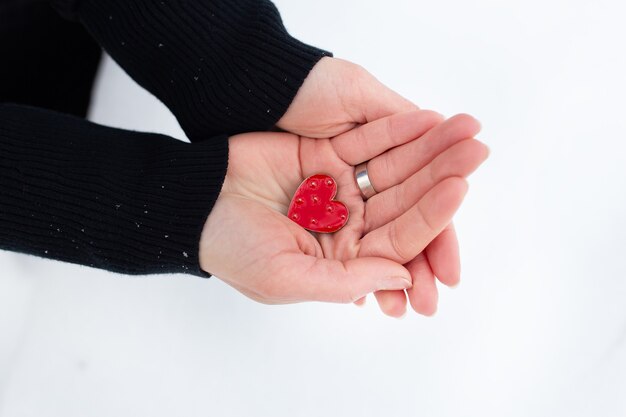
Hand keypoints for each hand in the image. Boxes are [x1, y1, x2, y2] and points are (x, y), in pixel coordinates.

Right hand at [199, 111, 486, 307]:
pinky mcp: (326, 156)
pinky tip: (426, 118)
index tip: (459, 189)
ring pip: (394, 168)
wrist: (193, 202)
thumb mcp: (286, 278)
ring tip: (463, 130)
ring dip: (428, 150)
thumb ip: (346, 278)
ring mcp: (340, 188)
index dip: (430, 216)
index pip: (398, 240)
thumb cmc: (231, 248)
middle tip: (477, 152)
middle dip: (442, 177)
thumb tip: (401, 275)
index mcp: (344, 259)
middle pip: (405, 200)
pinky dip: (395, 130)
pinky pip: (368, 142)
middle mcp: (349, 224)